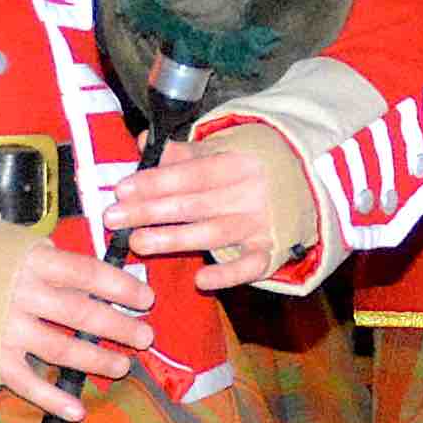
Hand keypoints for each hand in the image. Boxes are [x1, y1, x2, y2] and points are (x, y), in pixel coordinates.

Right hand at [0, 216, 153, 418]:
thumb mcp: (14, 242)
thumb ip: (50, 258)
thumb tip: (94, 273)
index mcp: (33, 261)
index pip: (88, 274)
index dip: (121, 286)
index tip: (145, 298)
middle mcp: (24, 295)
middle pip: (83, 315)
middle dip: (119, 327)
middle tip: (145, 336)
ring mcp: (8, 329)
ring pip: (62, 350)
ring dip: (97, 361)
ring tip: (122, 366)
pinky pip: (27, 382)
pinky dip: (53, 399)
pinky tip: (78, 410)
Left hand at [117, 125, 315, 287]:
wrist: (309, 186)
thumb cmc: (250, 169)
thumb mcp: (222, 151)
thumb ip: (183, 152)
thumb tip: (144, 142)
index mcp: (238, 161)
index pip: (190, 172)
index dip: (154, 181)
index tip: (121, 190)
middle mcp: (251, 192)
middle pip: (194, 203)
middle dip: (150, 211)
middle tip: (113, 220)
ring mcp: (261, 223)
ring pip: (213, 233)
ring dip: (174, 239)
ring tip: (137, 243)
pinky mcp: (271, 251)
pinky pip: (249, 266)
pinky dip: (228, 274)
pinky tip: (200, 279)